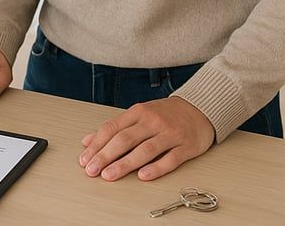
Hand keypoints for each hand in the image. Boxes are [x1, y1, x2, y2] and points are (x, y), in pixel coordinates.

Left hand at [79, 97, 214, 181]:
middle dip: (105, 156)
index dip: (97, 145)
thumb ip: (115, 127)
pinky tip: (143, 176)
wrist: (200, 108)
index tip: (84, 159)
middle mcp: (153, 121)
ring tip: (109, 175)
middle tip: (92, 170)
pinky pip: (170, 158)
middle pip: (125, 139)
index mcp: (138, 112)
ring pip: (145, 150)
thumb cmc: (165, 114)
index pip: (112, 128)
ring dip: (125, 164)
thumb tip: (88, 141)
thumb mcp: (138, 114)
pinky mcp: (186, 146)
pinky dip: (156, 168)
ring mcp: (170, 134)